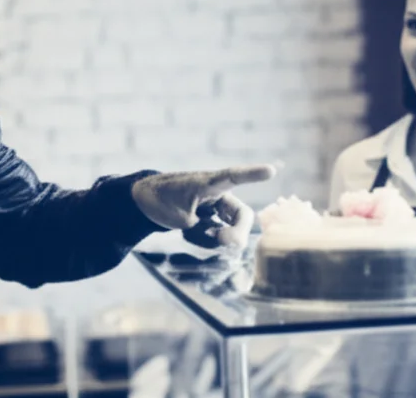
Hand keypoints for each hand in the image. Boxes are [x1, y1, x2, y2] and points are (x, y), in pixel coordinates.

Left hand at [131, 165, 276, 248]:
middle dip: (235, 234)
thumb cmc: (161, 200)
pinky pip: (217, 236)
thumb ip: (205, 233)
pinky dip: (205, 240)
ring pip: (231, 230)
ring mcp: (216, 207)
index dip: (253, 174)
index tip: (271, 170)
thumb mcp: (181, 219)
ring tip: (189, 232)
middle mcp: (218, 194)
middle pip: (242, 217)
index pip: (234, 176)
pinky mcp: (212, 218)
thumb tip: (226, 245)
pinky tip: (190, 233)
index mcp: (208, 184)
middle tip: (220, 243)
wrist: (145, 201)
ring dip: (212, 239)